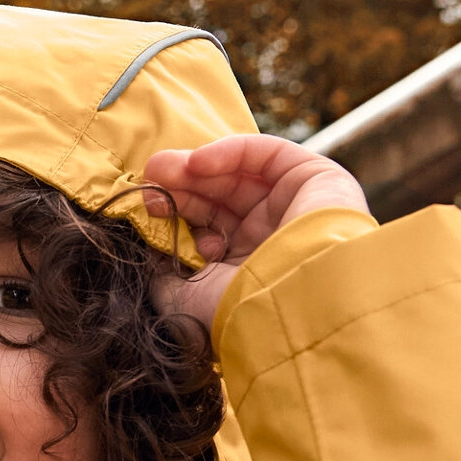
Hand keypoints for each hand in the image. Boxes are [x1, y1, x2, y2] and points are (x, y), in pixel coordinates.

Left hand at [143, 135, 368, 329]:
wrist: (287, 306)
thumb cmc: (231, 309)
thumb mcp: (180, 295)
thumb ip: (161, 266)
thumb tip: (148, 239)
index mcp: (244, 270)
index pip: (205, 229)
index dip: (174, 214)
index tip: (144, 208)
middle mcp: (270, 239)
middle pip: (218, 200)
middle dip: (181, 188)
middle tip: (149, 183)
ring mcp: (293, 209)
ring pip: (238, 176)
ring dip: (196, 169)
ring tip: (162, 169)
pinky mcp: (316, 179)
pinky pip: (266, 154)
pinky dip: (230, 152)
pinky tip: (197, 163)